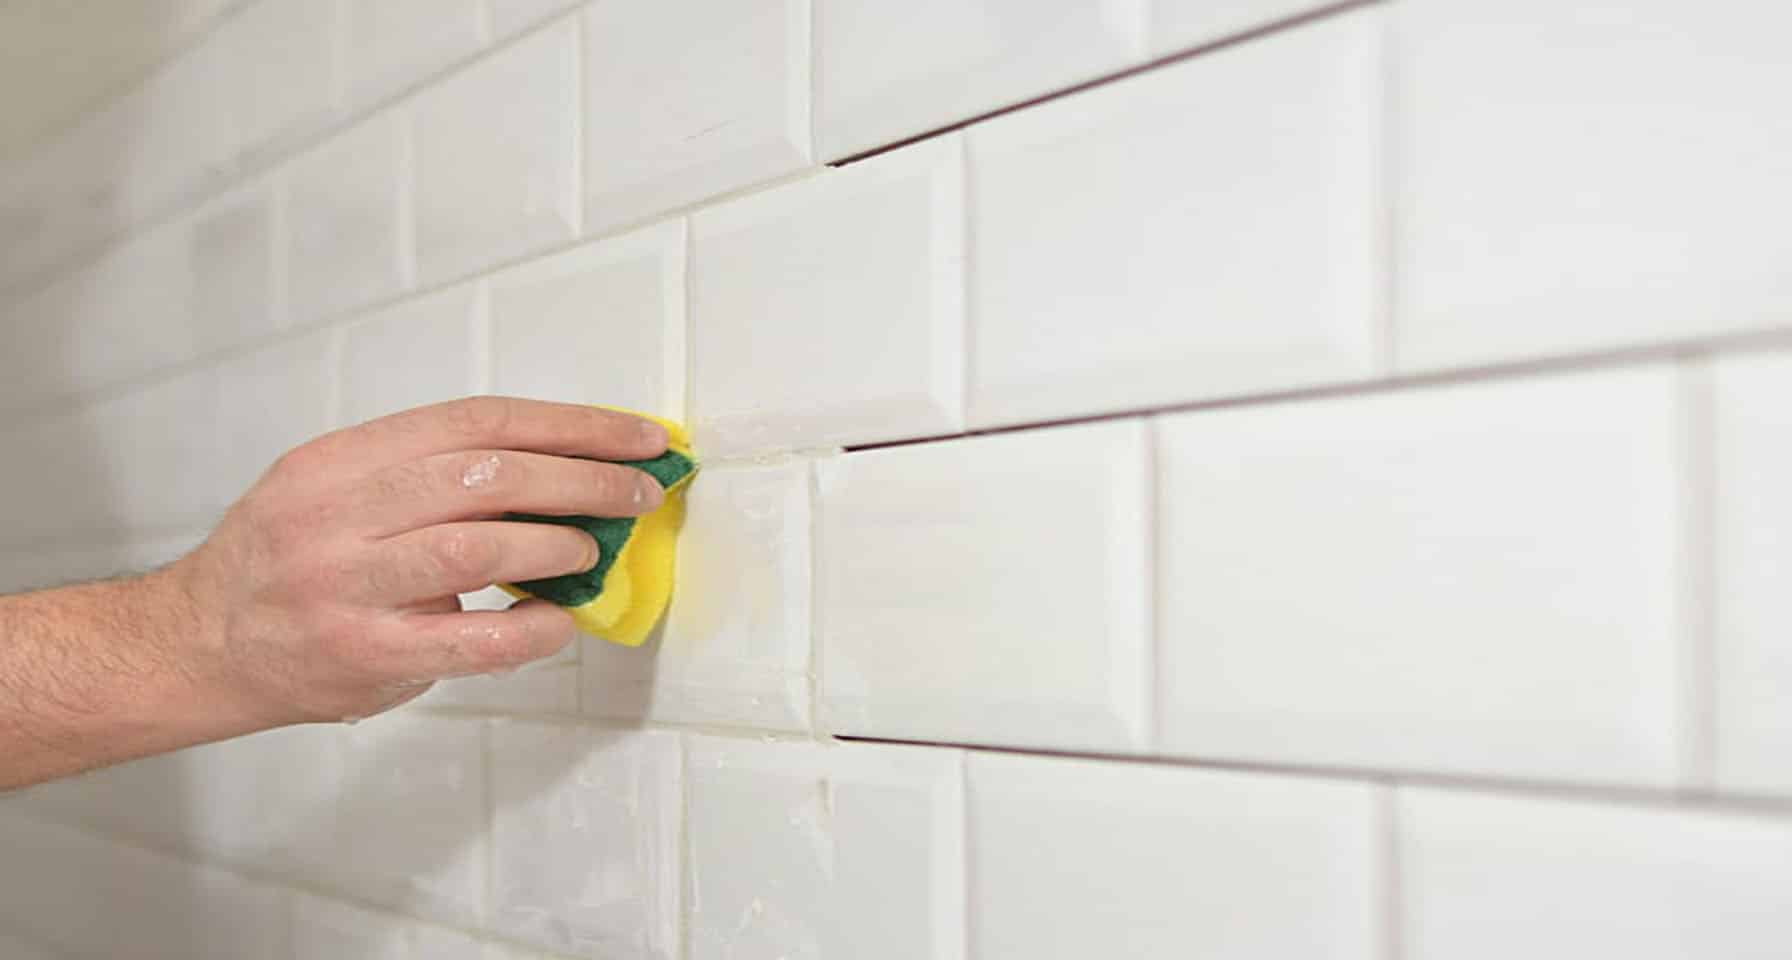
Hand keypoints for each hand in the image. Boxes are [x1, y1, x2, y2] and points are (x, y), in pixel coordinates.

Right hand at [167, 397, 669, 726]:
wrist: (195, 643)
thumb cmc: (285, 560)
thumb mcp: (335, 486)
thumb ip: (426, 474)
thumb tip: (558, 473)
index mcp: (340, 459)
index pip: (477, 419)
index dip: (571, 424)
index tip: (635, 435)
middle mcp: (338, 514)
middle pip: (487, 474)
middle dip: (583, 478)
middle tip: (639, 491)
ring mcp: (347, 586)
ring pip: (476, 546)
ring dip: (557, 544)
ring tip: (593, 548)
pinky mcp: (362, 654)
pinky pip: (470, 639)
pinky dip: (530, 630)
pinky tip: (561, 622)